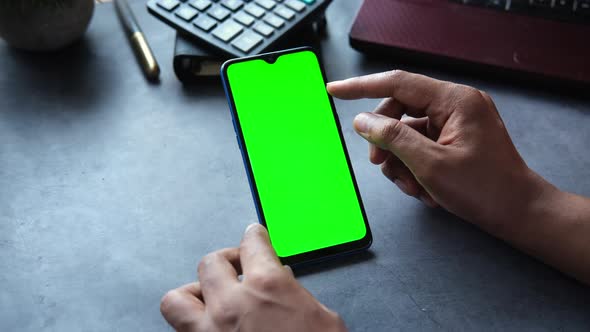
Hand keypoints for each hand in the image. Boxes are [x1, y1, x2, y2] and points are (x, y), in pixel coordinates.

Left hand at [160, 224, 346, 331]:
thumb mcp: (323, 320)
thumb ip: (296, 295)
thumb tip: (283, 285)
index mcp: (268, 287)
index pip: (252, 243)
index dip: (253, 236)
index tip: (253, 235)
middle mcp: (232, 305)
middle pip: (211, 262)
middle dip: (226, 261)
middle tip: (238, 267)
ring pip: (177, 299)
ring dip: (192, 293)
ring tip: (209, 297)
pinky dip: (190, 326)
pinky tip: (210, 328)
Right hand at [327, 70, 545, 230]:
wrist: (518, 213)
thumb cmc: (484, 189)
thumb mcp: (431, 165)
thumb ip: (393, 137)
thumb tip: (363, 120)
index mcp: (454, 100)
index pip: (398, 83)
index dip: (361, 87)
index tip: (334, 91)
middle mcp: (456, 105)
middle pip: (400, 111)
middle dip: (386, 141)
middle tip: (380, 164)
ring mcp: (456, 123)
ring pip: (407, 133)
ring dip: (401, 161)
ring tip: (412, 186)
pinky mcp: (455, 140)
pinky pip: (420, 146)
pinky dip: (415, 167)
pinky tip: (424, 189)